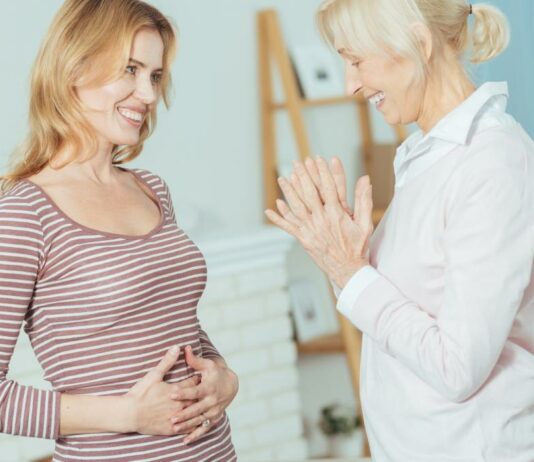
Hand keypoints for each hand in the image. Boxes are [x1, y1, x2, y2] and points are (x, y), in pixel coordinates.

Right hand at [123, 346, 199, 435]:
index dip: (198, 378)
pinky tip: (198, 423)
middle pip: (197, 398)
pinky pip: (187, 428)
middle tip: (207, 389)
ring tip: (206, 405)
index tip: (203, 375)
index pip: (194, 382)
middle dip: (201, 393)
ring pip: (194, 414)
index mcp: (176, 390)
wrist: (129, 414)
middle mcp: (179, 404)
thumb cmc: (140, 393)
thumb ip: (167, 361)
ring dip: (200, 409)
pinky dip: (193, 425)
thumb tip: (176, 347)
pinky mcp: (171, 429)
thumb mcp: (154, 374)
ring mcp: (176, 417)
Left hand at [169, 345, 238, 443]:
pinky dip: (195, 435)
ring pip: (199, 420)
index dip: (183, 392)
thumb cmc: (216, 372)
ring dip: (187, 425)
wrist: (231, 384)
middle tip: (171, 417)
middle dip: (184, 413)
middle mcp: (212, 400)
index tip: (172, 394)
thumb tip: (185, 348)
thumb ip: (194, 360)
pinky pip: (204, 428)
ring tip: (174, 428)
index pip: (195, 391)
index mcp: (209, 387)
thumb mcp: (207, 365)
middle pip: (196, 408)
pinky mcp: (214, 418)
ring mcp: (214, 411)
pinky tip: (185, 440)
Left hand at [265, 157, 373, 287]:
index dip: (322, 171)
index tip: (318, 159)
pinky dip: (279, 218)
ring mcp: (311, 229)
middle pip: (309, 193)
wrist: (348, 270)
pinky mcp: (304, 239)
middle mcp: (321, 220)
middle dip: (302, 176)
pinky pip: (288, 227)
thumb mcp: (365, 223)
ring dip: (288, 191)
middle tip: (296, 162)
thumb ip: (364, 200)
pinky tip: (271, 208)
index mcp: (337, 214)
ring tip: (282, 178)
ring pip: (296, 207)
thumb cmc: (358, 247)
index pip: (328, 187)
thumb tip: (366, 179)